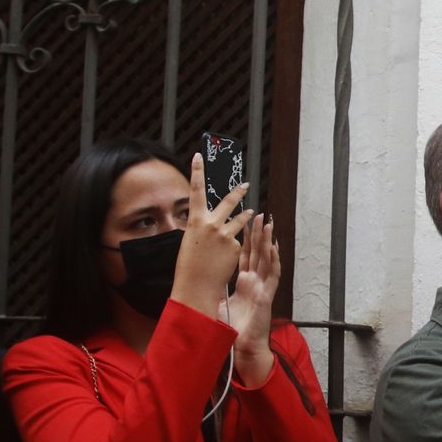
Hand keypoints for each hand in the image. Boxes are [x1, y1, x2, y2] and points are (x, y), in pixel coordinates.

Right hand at [171, 152, 253, 317]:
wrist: (197, 285)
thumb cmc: (188, 266)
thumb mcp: (189, 241)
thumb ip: (200, 228)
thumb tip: (206, 224)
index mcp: (195, 220)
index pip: (196, 190)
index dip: (197, 172)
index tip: (199, 157)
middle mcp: (212, 223)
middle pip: (228, 202)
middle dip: (238, 192)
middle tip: (246, 184)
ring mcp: (226, 234)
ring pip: (239, 220)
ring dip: (245, 216)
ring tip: (252, 211)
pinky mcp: (236, 246)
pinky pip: (237, 242)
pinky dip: (233, 248)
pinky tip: (225, 258)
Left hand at [228, 213, 280, 382]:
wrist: (244, 348)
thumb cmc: (233, 330)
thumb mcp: (219, 305)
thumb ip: (214, 291)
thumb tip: (198, 282)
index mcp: (244, 285)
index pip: (244, 258)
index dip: (245, 241)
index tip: (243, 224)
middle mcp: (255, 283)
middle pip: (256, 254)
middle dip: (257, 235)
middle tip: (258, 216)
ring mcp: (262, 288)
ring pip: (267, 260)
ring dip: (268, 242)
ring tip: (268, 224)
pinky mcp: (267, 296)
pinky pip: (272, 275)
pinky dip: (274, 261)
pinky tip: (273, 247)